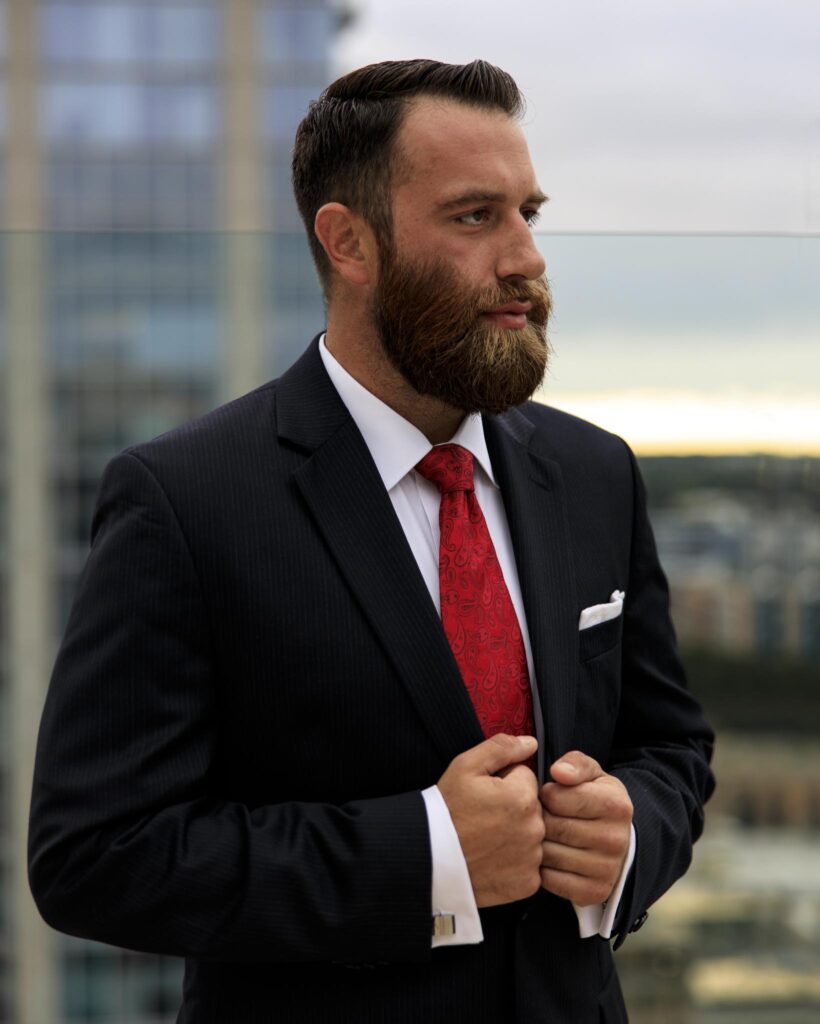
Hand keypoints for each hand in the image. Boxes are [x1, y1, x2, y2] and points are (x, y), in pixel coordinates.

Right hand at [437, 734, 543, 907]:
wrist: (428, 859)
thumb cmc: (446, 810)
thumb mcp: (465, 767)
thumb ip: (501, 748)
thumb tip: (532, 743)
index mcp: (523, 797)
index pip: (526, 778)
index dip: (504, 783)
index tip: (484, 795)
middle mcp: (534, 829)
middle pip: (532, 808)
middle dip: (513, 809)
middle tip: (483, 818)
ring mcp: (532, 860)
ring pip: (531, 836)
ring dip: (515, 836)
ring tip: (485, 840)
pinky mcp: (527, 884)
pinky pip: (529, 866)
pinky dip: (514, 864)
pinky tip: (492, 860)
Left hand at [539, 751, 632, 906]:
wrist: (618, 839)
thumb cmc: (596, 799)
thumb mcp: (592, 774)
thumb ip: (575, 764)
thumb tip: (558, 772)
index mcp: (616, 804)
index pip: (557, 797)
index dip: (545, 794)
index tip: (549, 795)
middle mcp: (616, 839)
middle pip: (551, 827)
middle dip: (539, 819)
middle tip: (541, 816)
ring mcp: (607, 869)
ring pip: (548, 854)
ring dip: (537, 844)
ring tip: (544, 834)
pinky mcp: (594, 892)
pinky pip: (550, 881)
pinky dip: (542, 869)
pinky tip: (549, 857)